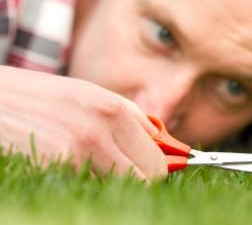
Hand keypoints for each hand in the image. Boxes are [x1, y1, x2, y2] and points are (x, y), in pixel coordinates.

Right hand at [0, 66, 166, 180]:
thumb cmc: (51, 97)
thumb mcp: (97, 96)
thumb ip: (136, 120)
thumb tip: (168, 146)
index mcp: (114, 111)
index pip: (157, 162)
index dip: (158, 171)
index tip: (152, 171)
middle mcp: (97, 133)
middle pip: (143, 181)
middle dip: (140, 180)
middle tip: (125, 170)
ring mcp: (72, 155)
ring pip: (115, 189)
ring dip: (112, 182)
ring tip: (94, 163)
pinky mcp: (49, 171)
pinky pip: (84, 189)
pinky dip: (85, 184)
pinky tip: (72, 166)